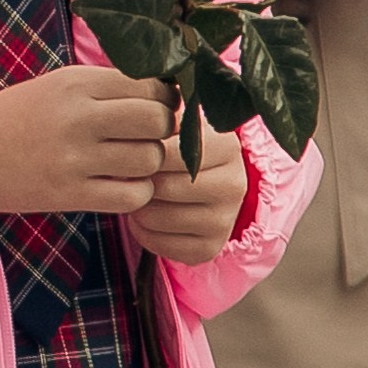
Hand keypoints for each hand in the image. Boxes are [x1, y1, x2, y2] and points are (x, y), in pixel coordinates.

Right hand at [0, 66, 173, 222]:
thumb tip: (165, 91)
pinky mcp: (69, 195)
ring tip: (133, 162)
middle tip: (149, 136)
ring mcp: (73, 158)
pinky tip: (123, 186)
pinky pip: (132, 196)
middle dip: (164, 129)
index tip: (156, 107)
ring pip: (149, 158)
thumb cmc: (15, 118)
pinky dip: (138, 193)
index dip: (164, 98)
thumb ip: (105, 85)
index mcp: (76, 83)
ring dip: (151, 162)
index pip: (150, 84)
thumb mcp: (56, 85)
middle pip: (157, 119)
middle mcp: (78, 117)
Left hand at [129, 112, 248, 263]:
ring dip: (137, 208)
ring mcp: (225, 220)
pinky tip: (147, 216)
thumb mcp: (173, 124)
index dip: (142, 154)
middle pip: (164, 188)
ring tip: (140, 194)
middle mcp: (235, 185)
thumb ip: (157, 120)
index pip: (167, 153)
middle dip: (140, 182)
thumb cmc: (178, 147)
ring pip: (158, 218)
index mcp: (227, 146)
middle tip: (133, 176)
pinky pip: (159, 245)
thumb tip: (135, 120)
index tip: (133, 149)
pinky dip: (142, 232)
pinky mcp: (210, 248)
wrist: (202, 180)